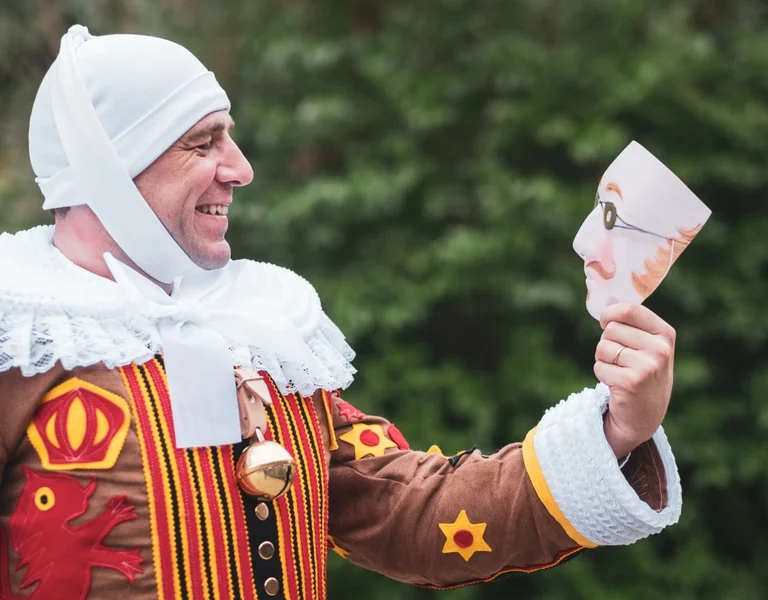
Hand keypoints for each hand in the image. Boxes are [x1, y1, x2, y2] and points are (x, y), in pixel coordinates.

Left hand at [594, 303, 675, 458]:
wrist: (644, 415)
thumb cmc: (642, 374)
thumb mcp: (648, 347)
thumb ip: (633, 325)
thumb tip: (606, 303)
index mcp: (665, 334)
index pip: (630, 310)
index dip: (610, 313)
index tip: (605, 321)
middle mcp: (660, 350)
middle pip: (611, 329)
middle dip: (606, 341)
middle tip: (619, 358)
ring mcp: (647, 367)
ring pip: (603, 347)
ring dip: (603, 359)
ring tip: (620, 371)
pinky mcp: (630, 382)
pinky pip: (599, 366)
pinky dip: (602, 374)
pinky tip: (617, 384)